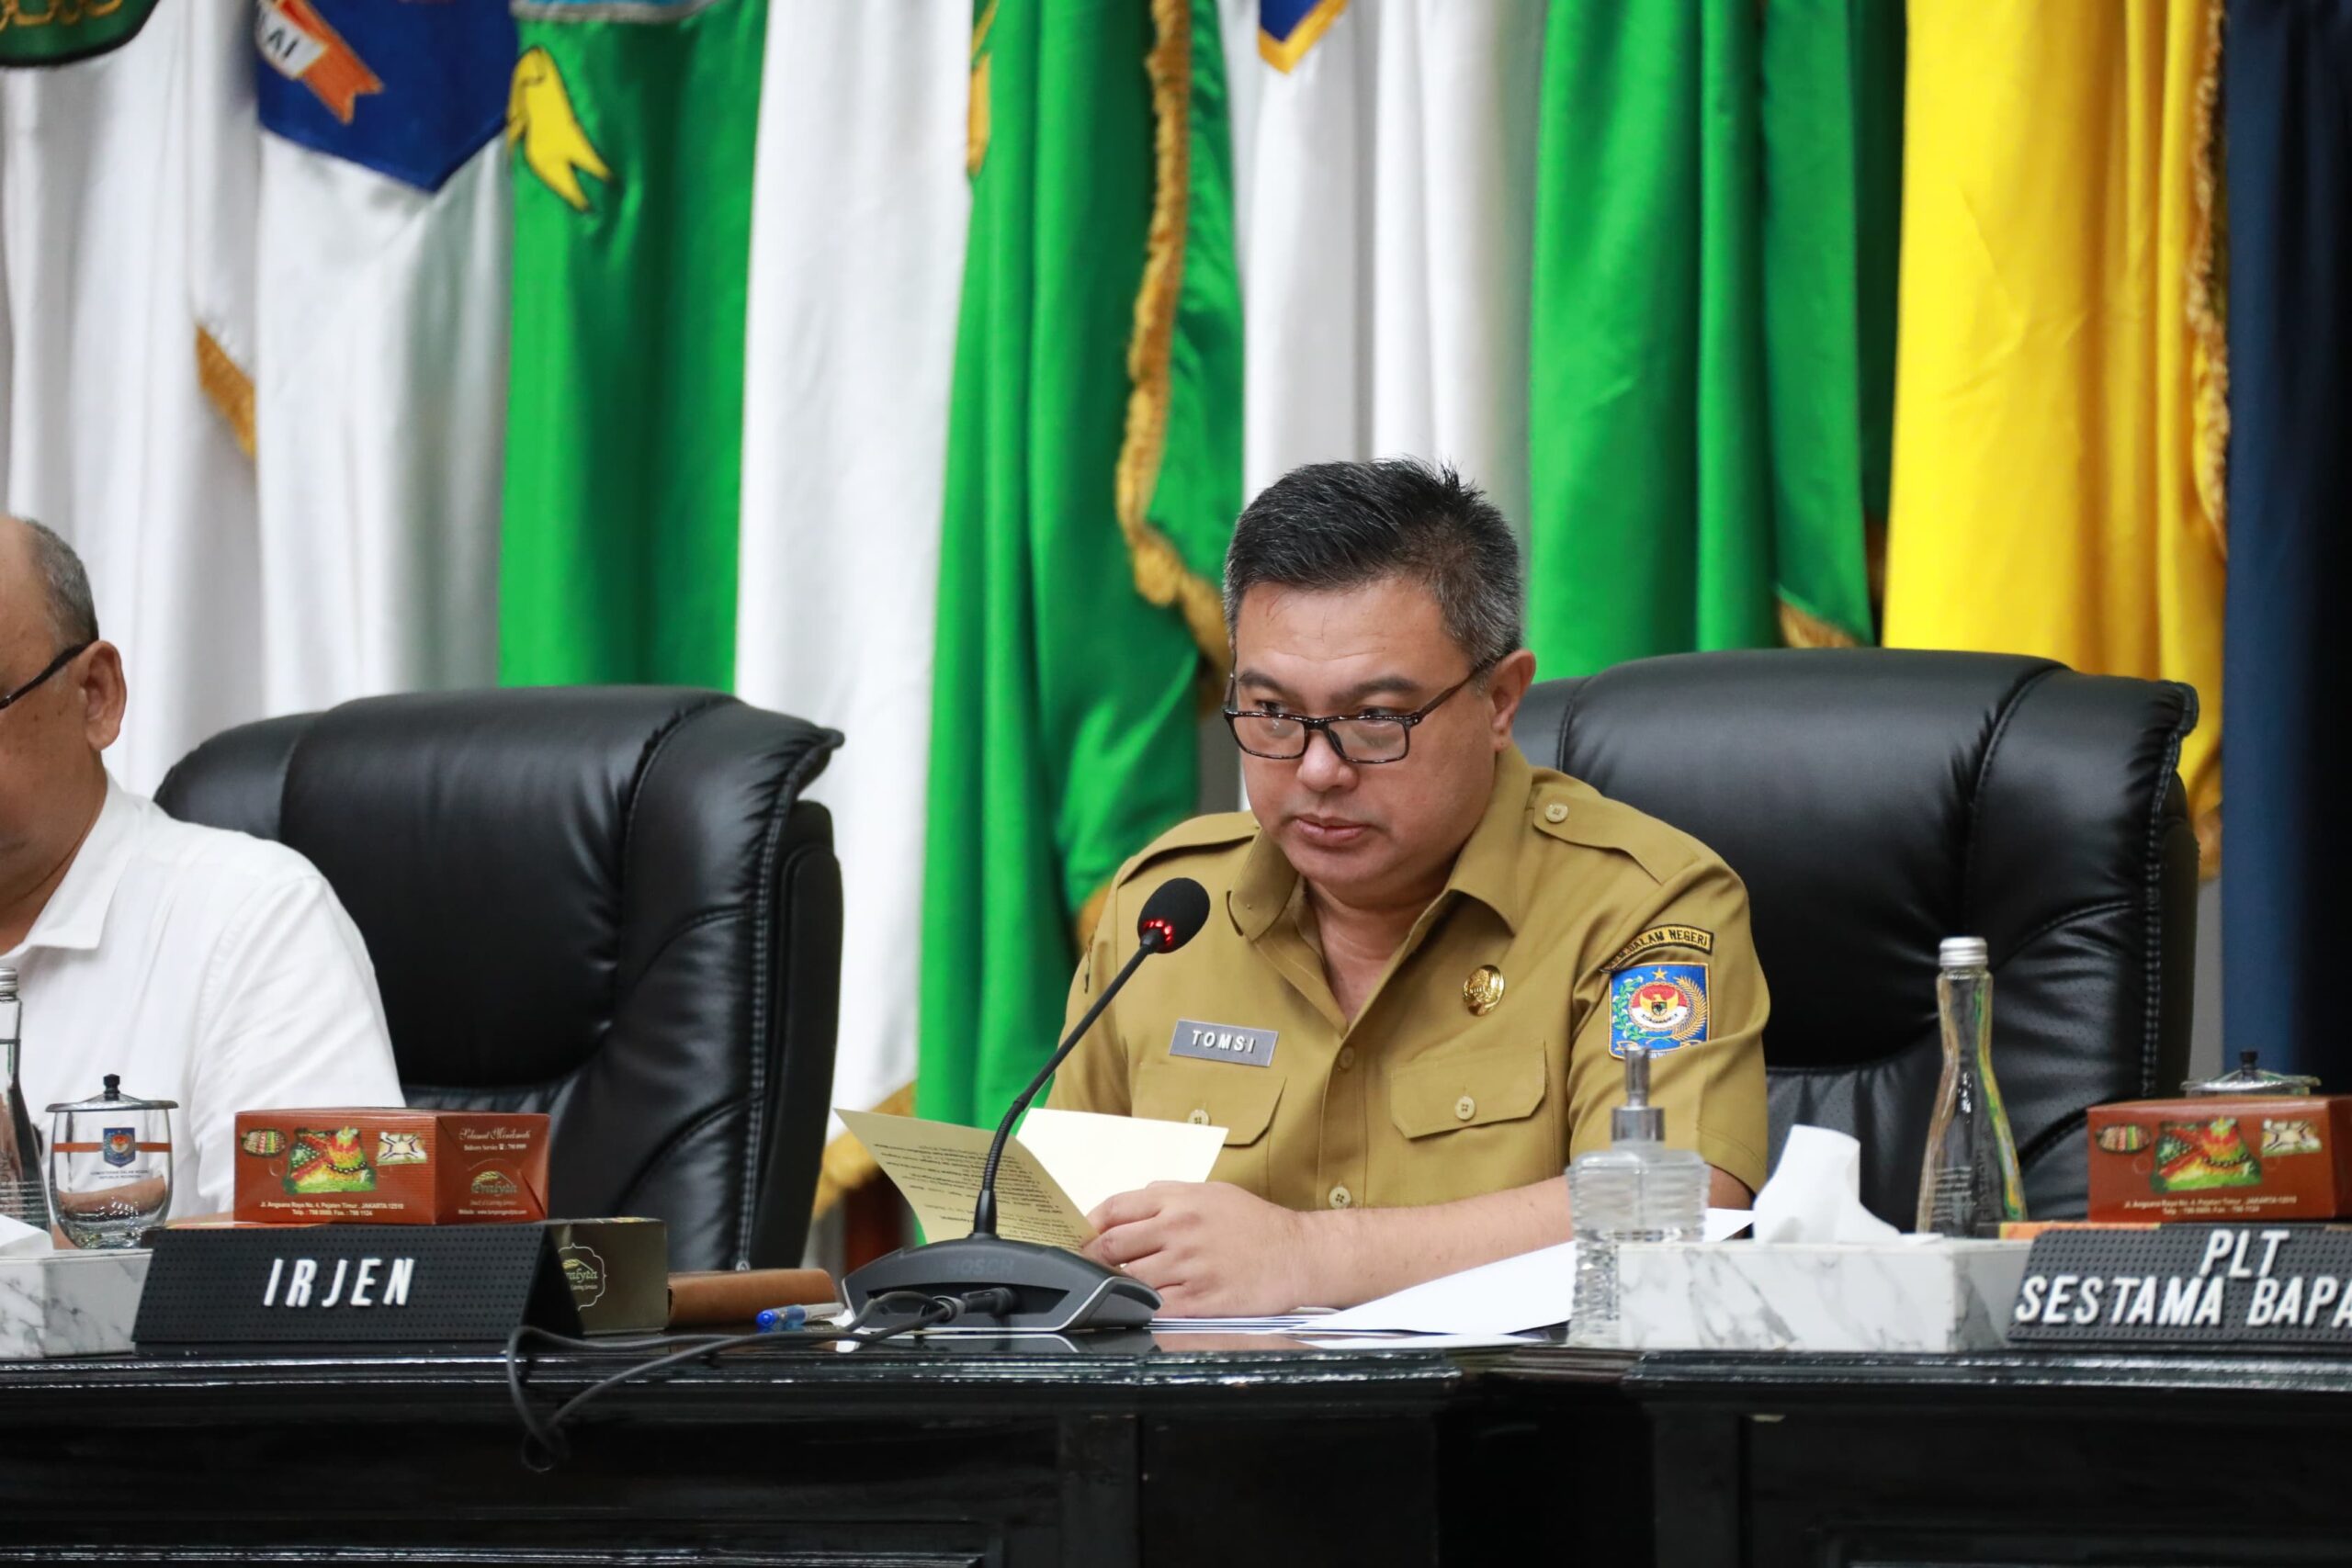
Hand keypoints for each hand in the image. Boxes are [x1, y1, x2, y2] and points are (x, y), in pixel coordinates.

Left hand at [1082, 1181, 1312, 1315]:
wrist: (1297, 1252)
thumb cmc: (1254, 1223)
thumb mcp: (1209, 1192)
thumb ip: (1165, 1197)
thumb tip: (1124, 1210)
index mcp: (1177, 1200)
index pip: (1113, 1209)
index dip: (1087, 1226)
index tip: (1079, 1238)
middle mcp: (1178, 1229)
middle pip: (1111, 1245)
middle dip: (1092, 1259)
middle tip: (1087, 1269)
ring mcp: (1188, 1265)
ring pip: (1127, 1279)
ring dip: (1114, 1286)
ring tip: (1113, 1290)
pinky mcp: (1200, 1299)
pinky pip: (1154, 1307)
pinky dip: (1139, 1309)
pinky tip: (1138, 1308)